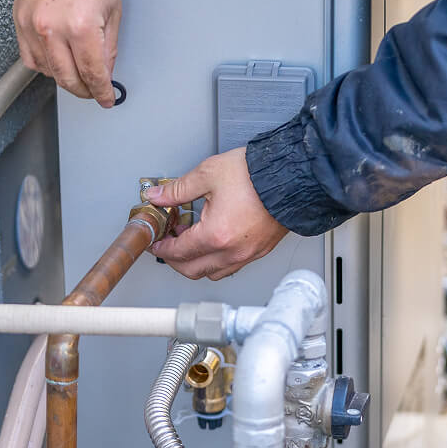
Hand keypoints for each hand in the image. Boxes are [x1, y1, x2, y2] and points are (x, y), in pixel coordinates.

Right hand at [13, 0, 121, 106]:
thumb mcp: (113, 9)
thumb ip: (108, 47)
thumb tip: (104, 72)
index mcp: (81, 26)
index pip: (92, 74)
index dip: (101, 92)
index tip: (106, 98)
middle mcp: (52, 28)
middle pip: (67, 79)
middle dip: (84, 90)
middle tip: (94, 90)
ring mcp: (31, 24)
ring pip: (47, 71)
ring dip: (64, 77)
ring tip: (77, 70)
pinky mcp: (19, 18)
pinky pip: (29, 57)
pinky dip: (44, 64)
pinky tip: (57, 58)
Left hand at [144, 148, 287, 279]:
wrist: (291, 175)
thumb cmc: (256, 175)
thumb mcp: (208, 174)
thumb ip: (177, 189)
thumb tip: (157, 197)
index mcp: (215, 235)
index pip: (178, 252)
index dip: (161, 247)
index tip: (155, 242)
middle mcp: (232, 251)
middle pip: (192, 270)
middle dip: (174, 260)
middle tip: (168, 243)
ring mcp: (248, 255)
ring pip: (212, 273)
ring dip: (196, 262)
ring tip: (190, 240)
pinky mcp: (260, 251)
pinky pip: (231, 267)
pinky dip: (215, 260)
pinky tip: (213, 241)